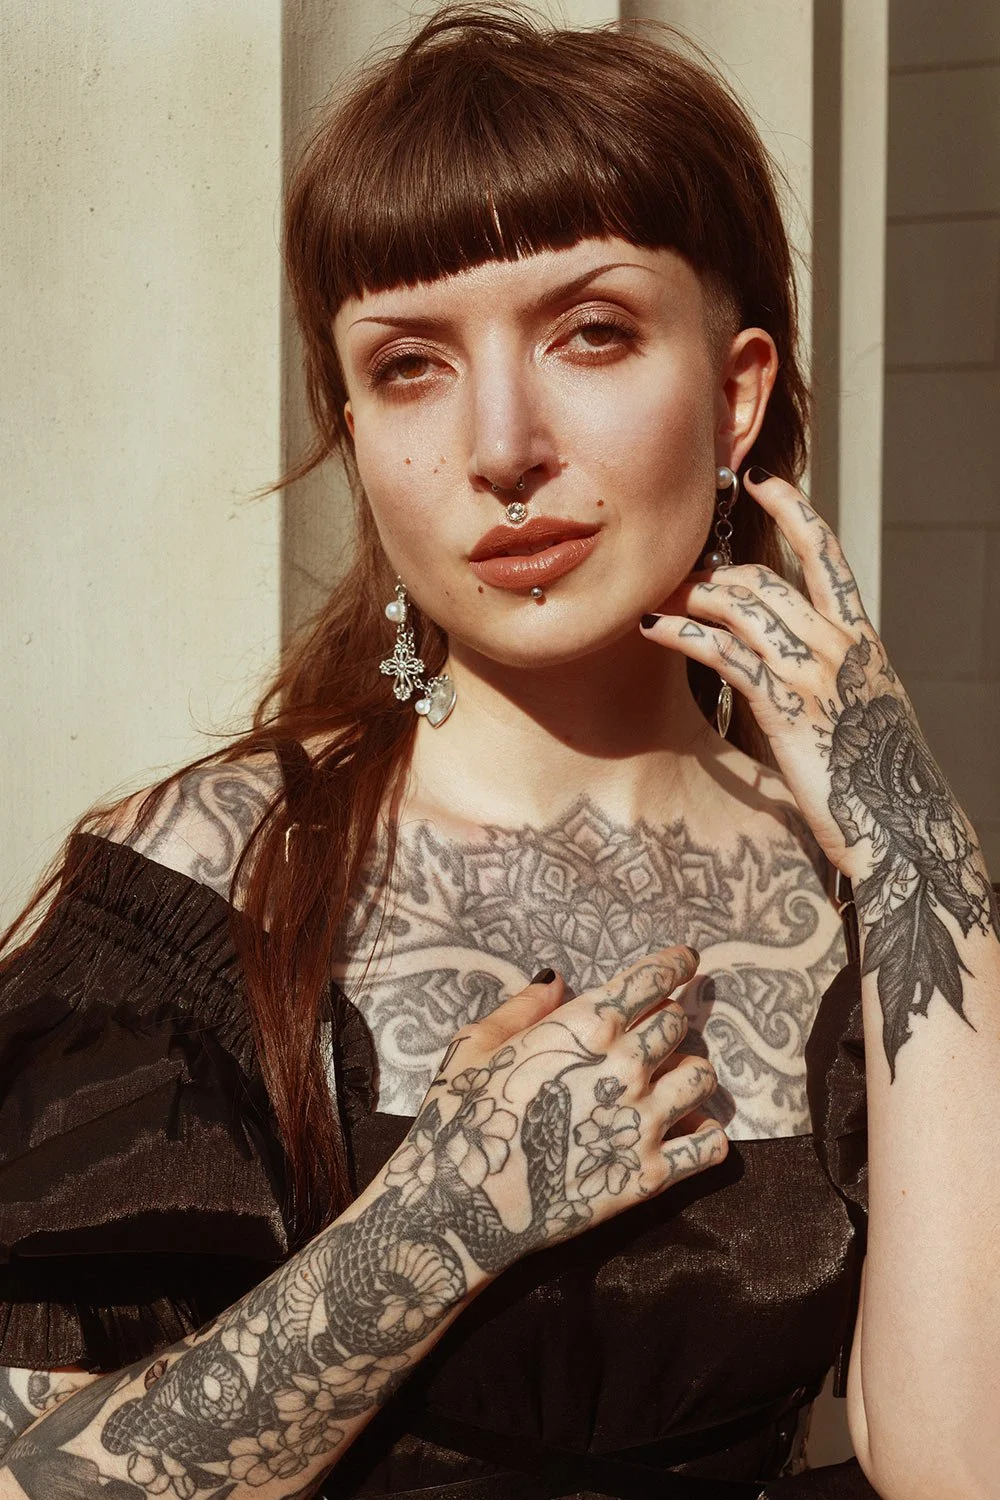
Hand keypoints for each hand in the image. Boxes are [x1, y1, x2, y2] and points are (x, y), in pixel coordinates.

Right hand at [379, 946, 726, 1280]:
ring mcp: (642, 1124)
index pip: (650, 981)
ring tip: (669, 1080)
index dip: (674, 964)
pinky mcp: (649, 1176)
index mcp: (584, 1028)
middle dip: (667, 1020)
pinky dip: (707, 1132)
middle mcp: (624, 1069)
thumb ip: (522, 1007)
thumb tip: (557, 979)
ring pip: (701, 1077)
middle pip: (678, 1025)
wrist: (459, 1205)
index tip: (687, 959)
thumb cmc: (458, 1117)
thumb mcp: (475, 1045)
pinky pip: (709, 1145)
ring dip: (688, 1071)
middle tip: (654, 1029)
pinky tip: (689, 1129)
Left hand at [640, 470, 998, 1074]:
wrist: (901, 827)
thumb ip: (831, 684)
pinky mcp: (784, 705)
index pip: (828, 558)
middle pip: (766, 579)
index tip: (763, 483)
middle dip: (715, 574)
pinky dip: (681, 633)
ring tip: (660, 602)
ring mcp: (813, 673)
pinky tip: (652, 627)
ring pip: (742, 607)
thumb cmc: (878, 782)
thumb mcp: (863, 716)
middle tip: (679, 583)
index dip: (794, 513)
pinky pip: (723, 653)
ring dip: (692, 598)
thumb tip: (791, 672)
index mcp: (862, 642)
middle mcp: (840, 646)